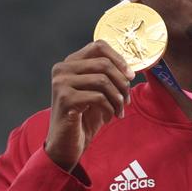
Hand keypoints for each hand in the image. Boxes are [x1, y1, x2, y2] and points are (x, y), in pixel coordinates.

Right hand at [45, 41, 134, 171]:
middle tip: (127, 100)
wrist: (66, 144)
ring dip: (118, 98)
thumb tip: (130, 69)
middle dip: (122, 83)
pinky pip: (98, 97)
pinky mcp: (65, 99)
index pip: (98, 46)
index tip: (130, 76)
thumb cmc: (84, 118)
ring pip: (103, 80)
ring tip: (119, 111)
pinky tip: (109, 117)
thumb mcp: (97, 92)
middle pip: (104, 63)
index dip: (119, 59)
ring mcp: (61, 83)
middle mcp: (62, 69)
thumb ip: (107, 76)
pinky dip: (110, 108)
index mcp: (69, 63)